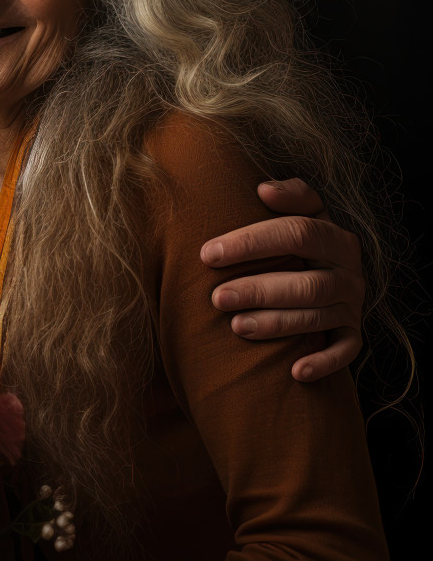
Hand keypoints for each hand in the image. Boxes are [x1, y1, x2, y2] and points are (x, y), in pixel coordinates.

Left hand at [200, 178, 363, 382]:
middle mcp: (349, 272)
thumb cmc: (296, 241)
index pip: (297, 233)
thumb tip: (264, 189)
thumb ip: (290, 195)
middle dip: (259, 290)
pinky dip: (323, 362)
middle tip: (217, 298)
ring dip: (277, 323)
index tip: (208, 254)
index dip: (252, 242)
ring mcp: (352, 305)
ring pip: (318, 317)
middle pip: (307, 282)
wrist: (325, 270)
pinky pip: (345, 351)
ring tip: (236, 326)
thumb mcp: (300, 212)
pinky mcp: (352, 333)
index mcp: (335, 237)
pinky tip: (295, 371)